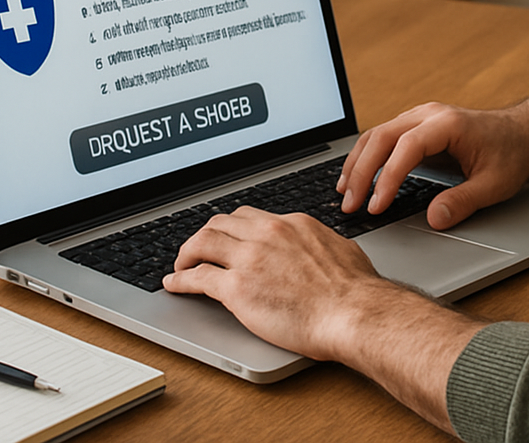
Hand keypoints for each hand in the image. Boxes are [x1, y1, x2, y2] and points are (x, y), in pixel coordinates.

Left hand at [164, 205, 485, 432]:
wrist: (353, 311)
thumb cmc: (355, 290)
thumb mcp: (339, 250)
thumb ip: (319, 246)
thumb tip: (322, 250)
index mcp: (291, 224)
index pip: (249, 216)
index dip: (231, 227)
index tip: (225, 236)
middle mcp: (267, 234)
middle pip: (221, 223)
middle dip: (204, 234)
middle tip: (197, 248)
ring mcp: (250, 259)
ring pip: (204, 242)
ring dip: (187, 252)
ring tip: (181, 264)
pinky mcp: (238, 288)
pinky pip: (199, 278)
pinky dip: (180, 279)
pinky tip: (174, 284)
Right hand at [337, 87, 528, 229]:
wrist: (522, 131)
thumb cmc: (511, 153)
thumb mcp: (495, 184)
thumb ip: (463, 202)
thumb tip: (433, 219)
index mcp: (448, 124)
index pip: (406, 147)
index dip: (387, 177)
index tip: (376, 206)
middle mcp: (428, 114)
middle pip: (382, 136)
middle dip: (362, 172)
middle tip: (350, 205)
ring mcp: (419, 116)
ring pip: (376, 134)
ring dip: (358, 163)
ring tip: (345, 194)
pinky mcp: (415, 125)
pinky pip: (382, 137)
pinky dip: (366, 157)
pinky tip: (356, 177)